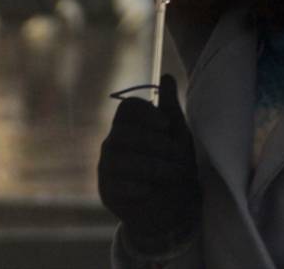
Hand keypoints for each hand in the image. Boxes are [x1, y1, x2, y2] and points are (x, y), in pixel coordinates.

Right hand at [98, 75, 199, 256]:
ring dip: (152, 166)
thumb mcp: (178, 136)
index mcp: (130, 125)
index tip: (166, 126)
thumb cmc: (174, 165)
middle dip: (155, 144)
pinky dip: (138, 187)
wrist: (172, 208)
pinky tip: (150, 190)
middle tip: (177, 157)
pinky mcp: (106, 190)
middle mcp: (113, 143)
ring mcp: (107, 167)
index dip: (146, 113)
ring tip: (172, 174)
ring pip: (120, 158)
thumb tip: (167, 76)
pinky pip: (116, 184)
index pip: (127, 107)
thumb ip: (171, 108)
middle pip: (124, 132)